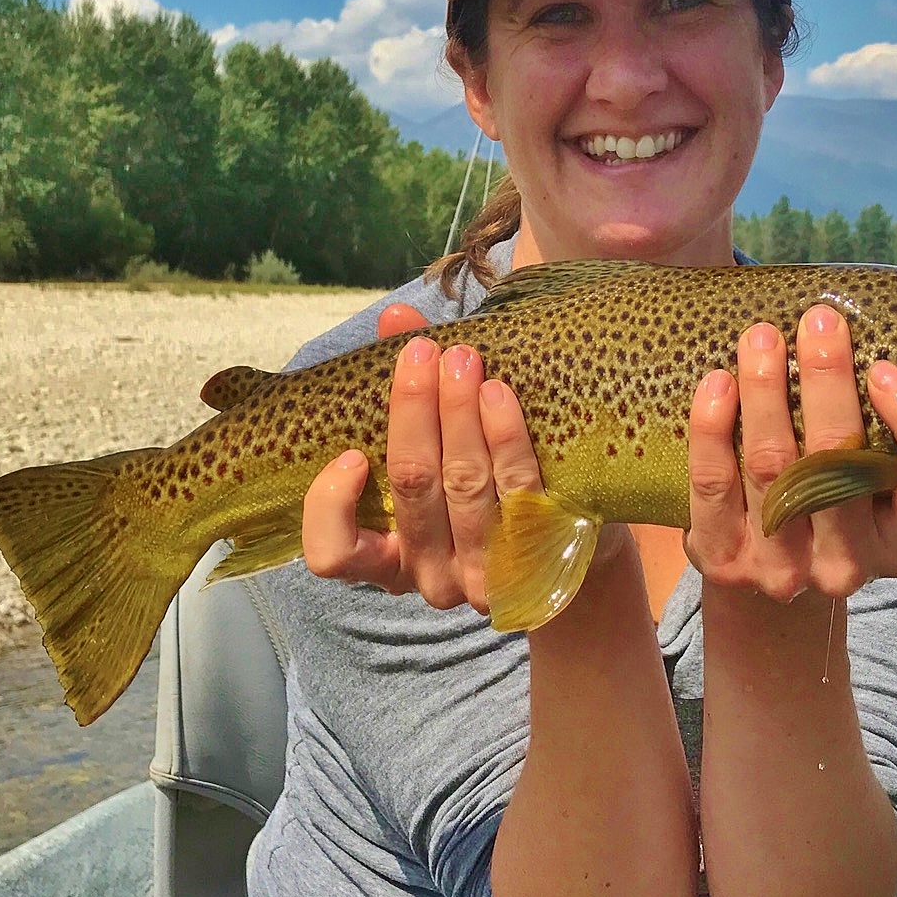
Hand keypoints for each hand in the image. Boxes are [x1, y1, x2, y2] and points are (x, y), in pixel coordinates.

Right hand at [301, 302, 543, 611]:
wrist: (565, 546)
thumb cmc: (477, 489)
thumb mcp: (433, 448)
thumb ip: (407, 389)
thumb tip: (396, 318)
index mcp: (386, 560)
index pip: (332, 556)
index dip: (332, 506)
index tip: (353, 454)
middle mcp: (429, 578)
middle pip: (412, 488)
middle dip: (413, 413)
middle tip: (421, 354)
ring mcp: (485, 574)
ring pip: (465, 485)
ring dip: (459, 413)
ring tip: (463, 358)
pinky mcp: (537, 556)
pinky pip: (518, 488)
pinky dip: (505, 436)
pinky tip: (499, 394)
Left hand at [685, 305, 896, 602]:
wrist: (769, 584)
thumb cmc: (837, 505)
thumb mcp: (877, 485)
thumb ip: (884, 434)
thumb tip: (863, 341)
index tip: (885, 368)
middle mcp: (851, 565)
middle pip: (840, 464)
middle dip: (826, 381)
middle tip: (818, 320)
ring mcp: (785, 571)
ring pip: (773, 467)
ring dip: (765, 390)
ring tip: (762, 337)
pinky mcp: (726, 562)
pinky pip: (714, 485)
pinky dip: (713, 428)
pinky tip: (717, 382)